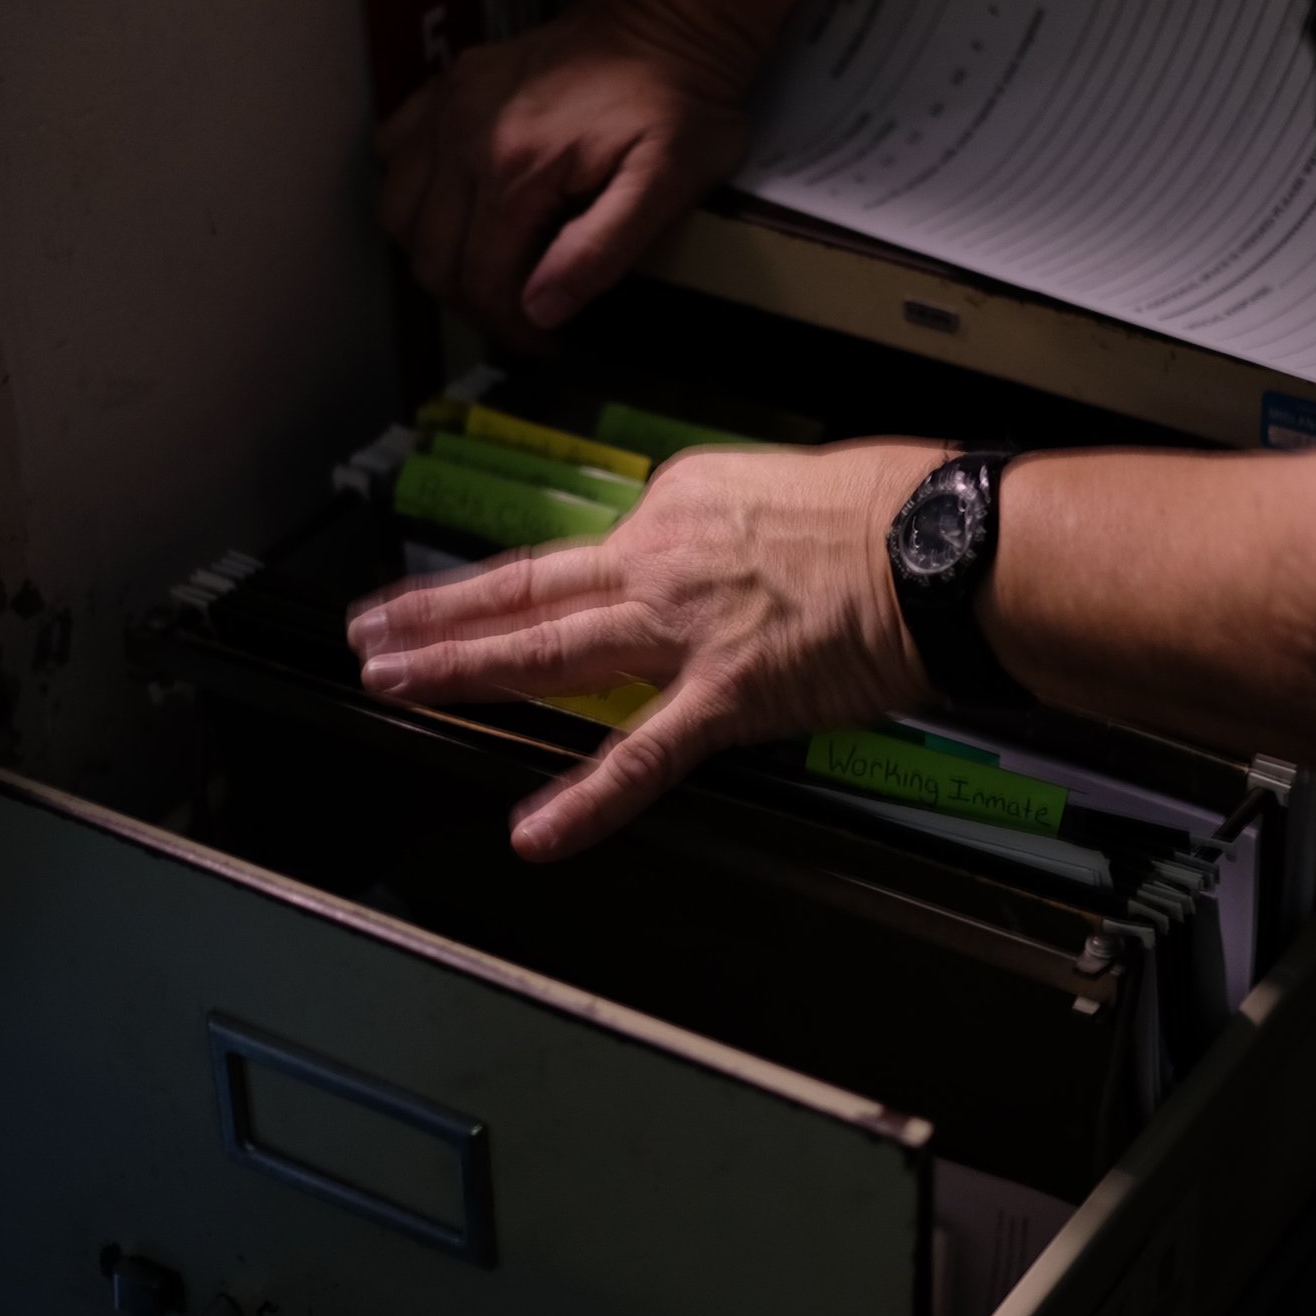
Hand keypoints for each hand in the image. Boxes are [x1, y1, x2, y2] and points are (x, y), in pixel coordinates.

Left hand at [344, 441, 946, 859]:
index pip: (598, 551)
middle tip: (374, 630)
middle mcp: (660, 559)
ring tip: (394, 683)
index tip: (510, 597)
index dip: (554, 580)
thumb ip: (736, 526)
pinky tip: (534, 832)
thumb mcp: (791, 483)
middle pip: (528, 589)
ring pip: (547, 651)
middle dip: (440, 612)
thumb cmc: (895, 507)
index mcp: (678, 503)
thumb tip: (731, 557)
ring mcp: (682, 631)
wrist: (941, 544)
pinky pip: (640, 757)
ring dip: (461, 668)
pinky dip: (584, 800)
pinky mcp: (723, 698)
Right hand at [375, 0, 754, 341]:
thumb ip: (600, 251)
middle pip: (431, 257)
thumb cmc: (680, 105)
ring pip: (397, 212)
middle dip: (473, 303)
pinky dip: (412, 191)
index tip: (545, 344)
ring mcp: (448, 104)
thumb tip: (540, 309)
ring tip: (488, 266)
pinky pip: (392, 150)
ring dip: (435, 254)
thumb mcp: (666, 185)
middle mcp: (463, 135)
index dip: (510, 328)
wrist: (671, 19)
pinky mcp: (448, 82)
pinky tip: (456, 204)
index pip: (482, 281)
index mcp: (516, 167)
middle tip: (521, 315)